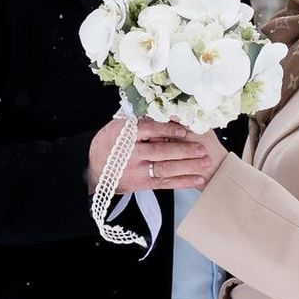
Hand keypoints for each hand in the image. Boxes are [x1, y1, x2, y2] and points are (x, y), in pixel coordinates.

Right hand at [87, 110, 224, 199]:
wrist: (93, 168)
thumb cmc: (110, 143)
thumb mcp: (119, 126)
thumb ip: (140, 121)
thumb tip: (167, 114)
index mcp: (126, 135)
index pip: (150, 130)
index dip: (168, 129)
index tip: (184, 128)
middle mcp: (132, 154)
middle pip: (161, 152)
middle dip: (184, 150)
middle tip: (201, 148)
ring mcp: (138, 170)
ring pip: (166, 168)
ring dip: (188, 166)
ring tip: (204, 161)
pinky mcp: (143, 184)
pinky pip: (166, 183)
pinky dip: (183, 182)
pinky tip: (197, 180)